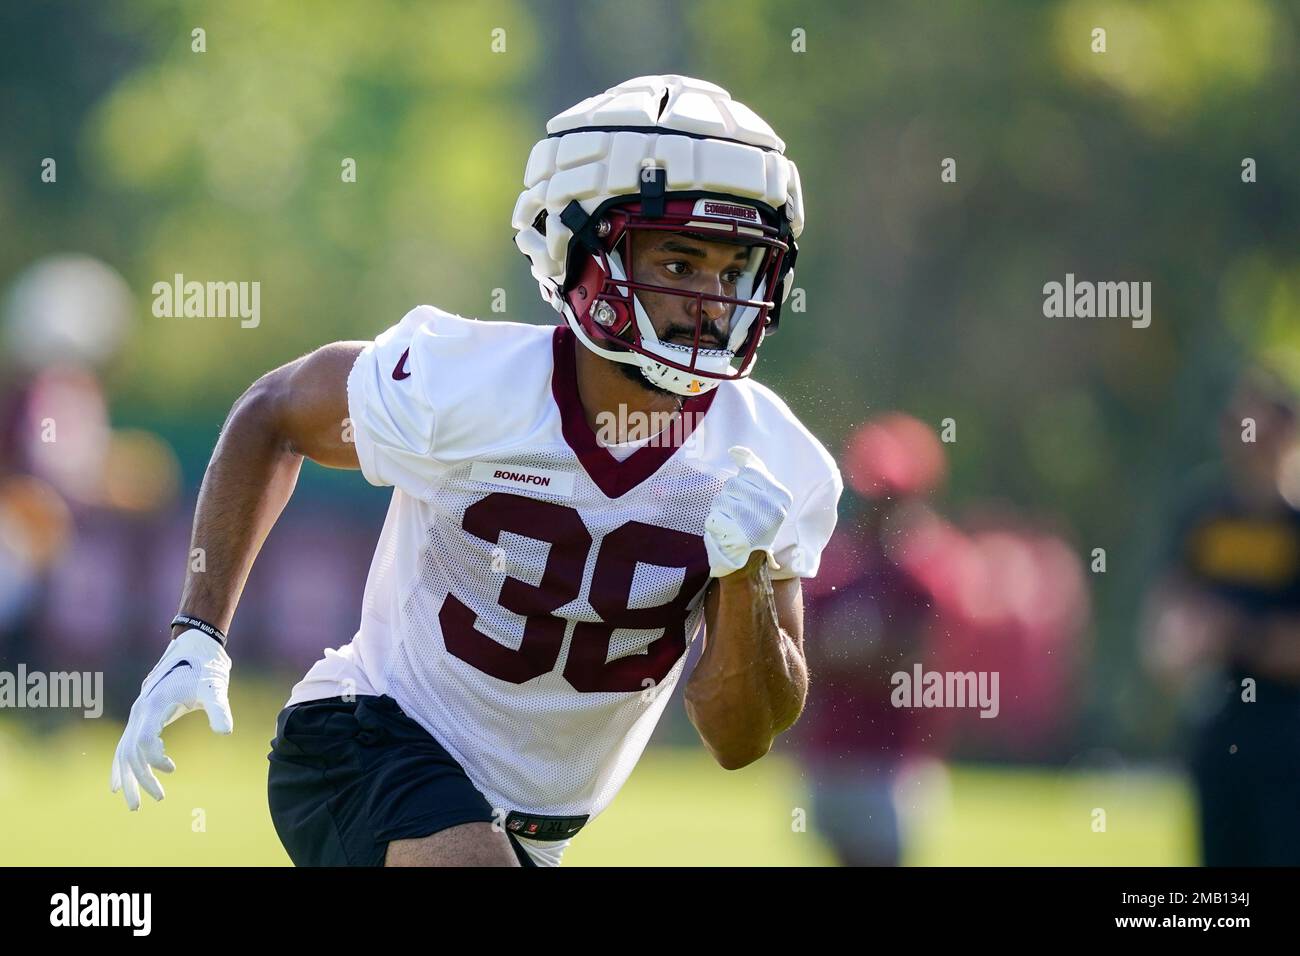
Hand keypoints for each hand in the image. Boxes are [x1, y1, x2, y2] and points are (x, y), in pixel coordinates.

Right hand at [110, 629, 233, 809]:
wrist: (195, 645)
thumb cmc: (206, 667)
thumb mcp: (214, 688)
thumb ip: (218, 710)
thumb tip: (225, 732)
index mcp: (153, 705)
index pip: (143, 742)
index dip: (154, 760)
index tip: (173, 769)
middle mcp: (140, 709)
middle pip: (129, 752)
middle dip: (137, 779)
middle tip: (148, 804)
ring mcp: (139, 711)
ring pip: (123, 750)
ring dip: (127, 777)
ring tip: (134, 803)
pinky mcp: (144, 713)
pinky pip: (125, 743)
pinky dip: (121, 764)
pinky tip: (119, 782)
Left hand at [703, 445, 792, 577]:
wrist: (749, 561)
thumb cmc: (755, 523)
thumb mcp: (765, 496)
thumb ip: (755, 469)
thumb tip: (735, 450)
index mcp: (782, 497)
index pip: (750, 471)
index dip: (743, 482)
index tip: (748, 498)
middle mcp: (771, 509)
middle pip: (733, 483)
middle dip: (731, 496)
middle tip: (740, 514)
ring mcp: (754, 523)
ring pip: (721, 498)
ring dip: (721, 510)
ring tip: (733, 523)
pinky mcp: (735, 535)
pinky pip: (713, 515)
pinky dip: (715, 523)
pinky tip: (725, 532)